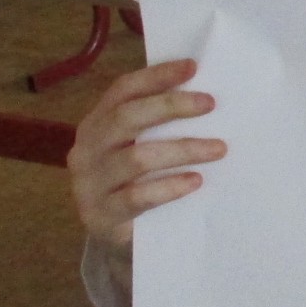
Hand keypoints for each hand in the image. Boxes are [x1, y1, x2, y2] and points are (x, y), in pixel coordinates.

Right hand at [68, 58, 224, 260]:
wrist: (121, 239)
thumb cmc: (140, 183)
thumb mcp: (145, 149)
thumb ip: (162, 126)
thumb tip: (209, 94)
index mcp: (97, 124)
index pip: (122, 91)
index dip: (155, 77)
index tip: (193, 67)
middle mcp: (87, 150)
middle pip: (126, 118)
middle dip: (171, 106)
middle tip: (211, 103)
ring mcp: (89, 184)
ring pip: (137, 158)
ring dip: (183, 149)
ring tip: (218, 148)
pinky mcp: (101, 216)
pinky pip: (137, 197)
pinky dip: (169, 187)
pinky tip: (196, 181)